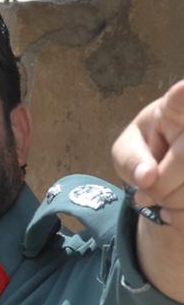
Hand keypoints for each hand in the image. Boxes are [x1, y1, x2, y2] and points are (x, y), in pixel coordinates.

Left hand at [112, 80, 183, 226]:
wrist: (167, 167)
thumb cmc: (146, 150)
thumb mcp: (127, 152)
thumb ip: (131, 160)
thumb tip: (146, 176)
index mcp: (175, 108)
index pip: (180, 100)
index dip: (182, 96)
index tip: (183, 89)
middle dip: (161, 186)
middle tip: (144, 193)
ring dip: (173, 201)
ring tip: (160, 197)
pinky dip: (181, 214)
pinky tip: (173, 208)